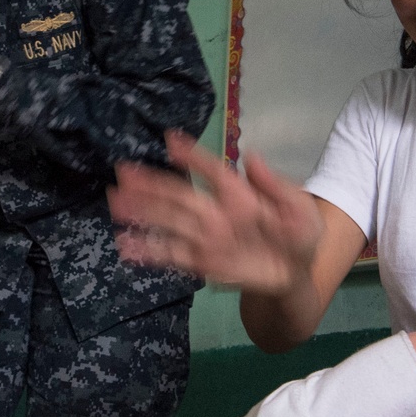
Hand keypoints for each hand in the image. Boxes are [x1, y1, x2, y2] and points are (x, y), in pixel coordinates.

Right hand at [108, 131, 324, 291]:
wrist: (297, 275)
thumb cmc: (299, 235)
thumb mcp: (300, 209)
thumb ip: (277, 186)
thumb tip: (251, 157)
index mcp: (240, 194)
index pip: (213, 171)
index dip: (194, 157)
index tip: (171, 141)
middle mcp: (216, 212)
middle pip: (180, 196)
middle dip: (152, 185)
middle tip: (124, 173)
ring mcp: (207, 237)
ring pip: (170, 223)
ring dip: (143, 213)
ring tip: (116, 203)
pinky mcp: (202, 262)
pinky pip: (172, 255)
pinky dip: (149, 251)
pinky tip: (126, 246)